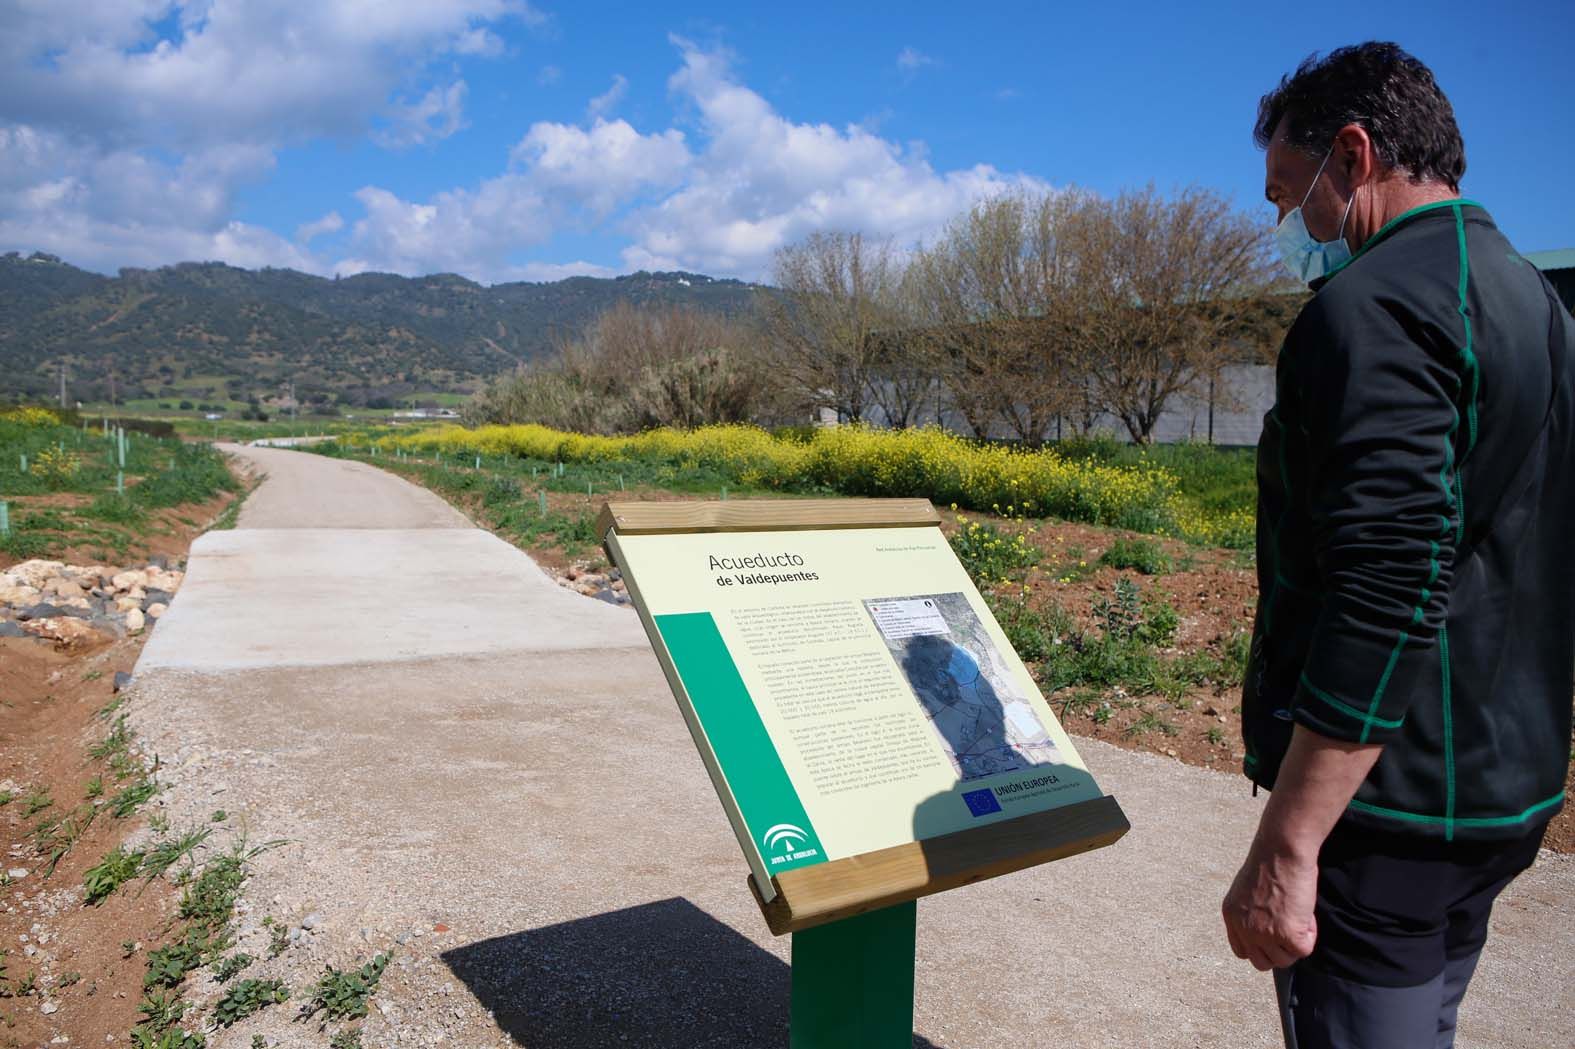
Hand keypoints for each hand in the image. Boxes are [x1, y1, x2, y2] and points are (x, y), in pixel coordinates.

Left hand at [1221, 844, 1318, 970]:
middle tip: (1291, 928)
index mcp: (1231, 915)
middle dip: (1279, 950)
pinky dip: (1310, 935)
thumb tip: (1267, 925)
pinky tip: (1306, 913)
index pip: (1241, 951)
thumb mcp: (1248, 889)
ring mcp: (1263, 934)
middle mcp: (1243, 928)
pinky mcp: (1287, 934)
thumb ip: (1251, 911)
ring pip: (1284, 960)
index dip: (1260, 948)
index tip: (1273, 937)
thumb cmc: (1271, 860)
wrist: (1282, 851)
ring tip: (1298, 914)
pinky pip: (1304, 950)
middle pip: (1262, 962)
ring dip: (1295, 942)